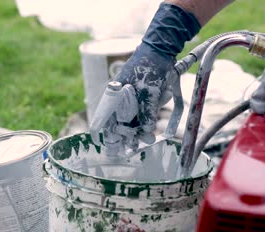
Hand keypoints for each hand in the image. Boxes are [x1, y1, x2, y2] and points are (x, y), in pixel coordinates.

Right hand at [89, 2, 200, 152]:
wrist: (162, 50)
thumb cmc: (150, 68)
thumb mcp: (149, 91)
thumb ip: (146, 112)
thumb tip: (146, 131)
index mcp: (114, 96)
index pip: (103, 119)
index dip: (102, 134)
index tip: (106, 147)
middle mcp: (119, 99)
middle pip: (119, 123)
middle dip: (127, 136)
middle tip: (133, 148)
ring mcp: (130, 99)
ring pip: (132, 120)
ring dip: (140, 130)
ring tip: (150, 139)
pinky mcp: (141, 98)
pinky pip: (142, 113)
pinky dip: (148, 118)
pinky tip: (155, 119)